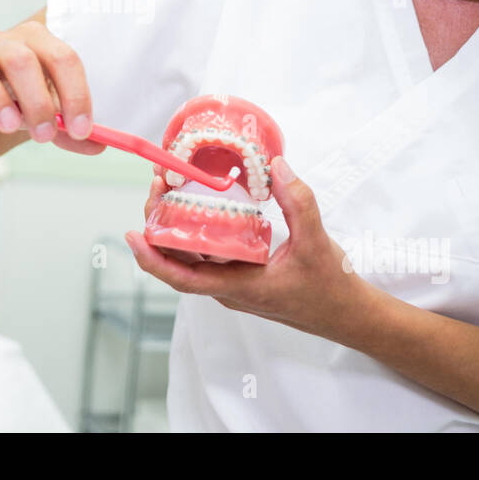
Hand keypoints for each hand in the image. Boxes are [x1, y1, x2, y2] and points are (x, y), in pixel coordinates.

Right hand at [0, 19, 103, 154]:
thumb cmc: (11, 106)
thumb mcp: (44, 118)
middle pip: (23, 59)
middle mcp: (1, 44)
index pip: (63, 58)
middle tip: (46, 134)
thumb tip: (99, 144)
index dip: (76, 93)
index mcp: (35, 45)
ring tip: (9, 125)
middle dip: (39, 99)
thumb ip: (69, 130)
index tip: (82, 128)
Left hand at [127, 157, 369, 340]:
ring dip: (175, 226)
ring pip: (192, 257)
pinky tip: (197, 204)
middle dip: (159, 226)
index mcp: (239, 287)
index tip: (132, 235)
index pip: (183, 278)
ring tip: (168, 188)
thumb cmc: (331, 286)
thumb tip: (276, 165)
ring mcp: (233, 283)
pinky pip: (208, 255)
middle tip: (156, 186)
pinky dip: (196, 230)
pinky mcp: (241, 276)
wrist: (346, 313)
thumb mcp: (317, 241)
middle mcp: (228, 288)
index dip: (151, 260)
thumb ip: (298, 202)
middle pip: (179, 260)